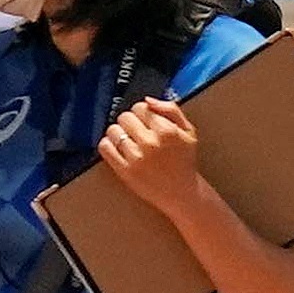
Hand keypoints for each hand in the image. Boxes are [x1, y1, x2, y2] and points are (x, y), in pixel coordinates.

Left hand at [94, 96, 207, 210]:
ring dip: (117, 132)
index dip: (141, 111)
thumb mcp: (188, 131)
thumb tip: (147, 100)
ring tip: (126, 140)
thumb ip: (171, 110)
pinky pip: (105, 148)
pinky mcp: (124, 171)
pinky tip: (116, 148)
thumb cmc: (184, 160)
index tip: (144, 120)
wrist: (181, 192)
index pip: (141, 107)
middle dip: (129, 121)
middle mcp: (150, 142)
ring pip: (113, 131)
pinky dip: (107, 144)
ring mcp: (136, 157)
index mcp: (166, 130)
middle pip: (125, 117)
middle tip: (135, 130)